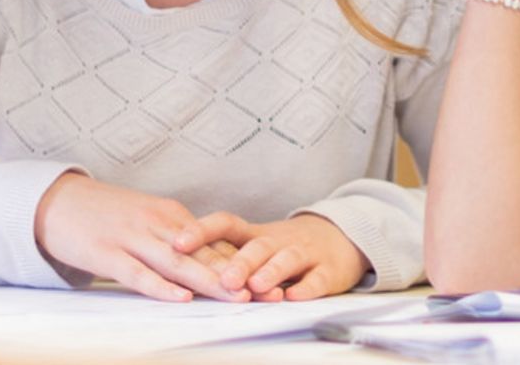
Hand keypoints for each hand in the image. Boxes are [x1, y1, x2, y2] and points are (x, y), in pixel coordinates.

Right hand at [34, 173, 250, 301]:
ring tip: (237, 297)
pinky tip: (179, 297)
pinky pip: (138, 273)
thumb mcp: (146, 219)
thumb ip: (176, 239)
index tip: (273, 281)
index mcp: (171, 216)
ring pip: (178, 264)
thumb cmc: (103, 214)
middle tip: (269, 293)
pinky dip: (160, 287)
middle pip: (205, 255)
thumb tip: (209, 262)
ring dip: (210, 282)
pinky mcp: (107, 254)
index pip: (215, 244)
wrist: (55, 201)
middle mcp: (158, 225)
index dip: (246, 264)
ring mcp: (132, 238)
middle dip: (240, 276)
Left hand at [173, 212, 368, 301]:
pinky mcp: (328, 270)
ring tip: (255, 286)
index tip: (178, 242)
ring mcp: (305, 253)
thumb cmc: (286, 245)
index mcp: (255, 234)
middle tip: (224, 279)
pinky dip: (307, 288)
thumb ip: (226, 251)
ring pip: (287, 259)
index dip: (203, 231)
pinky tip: (295, 296)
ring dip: (271, 272)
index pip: (226, 224)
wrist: (340, 237)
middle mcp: (278, 240)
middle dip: (240, 262)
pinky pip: (318, 278)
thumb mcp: (256, 242)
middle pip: (258, 246)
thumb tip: (179, 261)